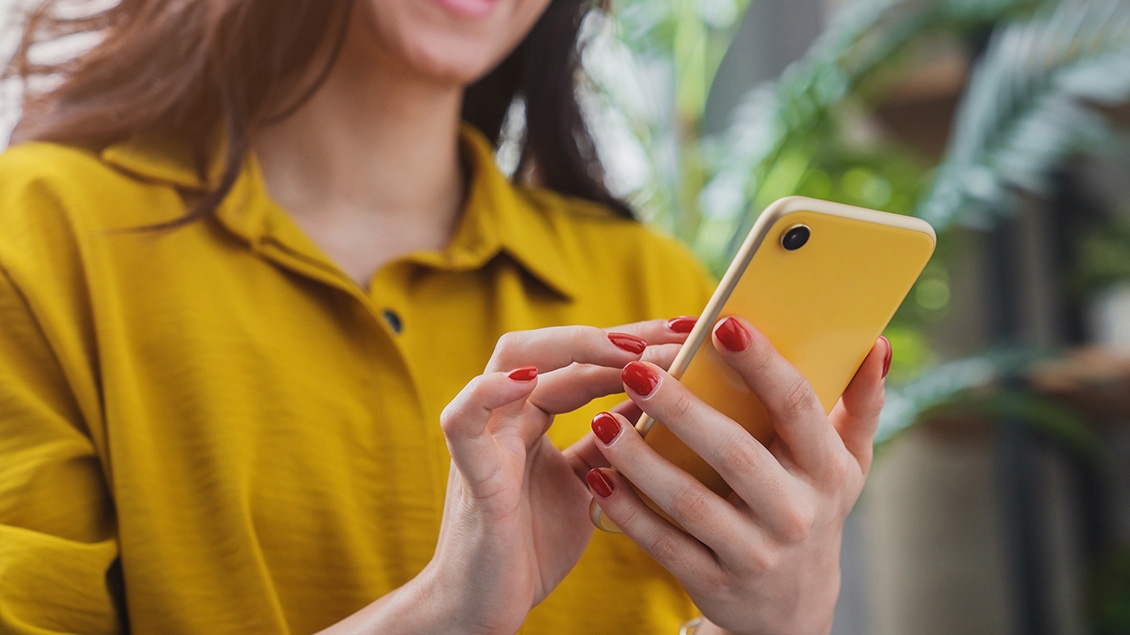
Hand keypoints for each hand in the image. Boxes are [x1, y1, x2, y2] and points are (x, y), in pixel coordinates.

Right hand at [418, 319, 692, 633]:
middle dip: (615, 334)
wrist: (485, 609)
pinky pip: (464, 419)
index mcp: (534, 417)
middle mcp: (508, 416)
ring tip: (626, 349)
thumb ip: (612, 443)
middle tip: (676, 333)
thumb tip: (663, 402)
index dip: (635, 343)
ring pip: (511, 360)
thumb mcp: (590, 485)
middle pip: (553, 347)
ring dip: (571, 347)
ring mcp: (486, 438)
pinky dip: (489, 392)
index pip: (584, 361)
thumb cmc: (533, 548)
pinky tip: (527, 379)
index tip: (690, 334)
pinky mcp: (469, 472)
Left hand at [586, 317, 889, 634]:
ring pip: (691, 503)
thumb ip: (861, 404)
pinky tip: (597, 478)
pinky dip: (628, 512)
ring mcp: (754, 553)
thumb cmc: (813, 509)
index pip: (796, 407)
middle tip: (636, 369)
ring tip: (602, 421)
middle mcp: (794, 512)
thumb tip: (875, 343)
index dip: (762, 364)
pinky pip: (665, 544)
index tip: (723, 324)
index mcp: (825, 469)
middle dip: (683, 409)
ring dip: (642, 461)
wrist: (793, 612)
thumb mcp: (846, 465)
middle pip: (735, 453)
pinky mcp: (715, 583)